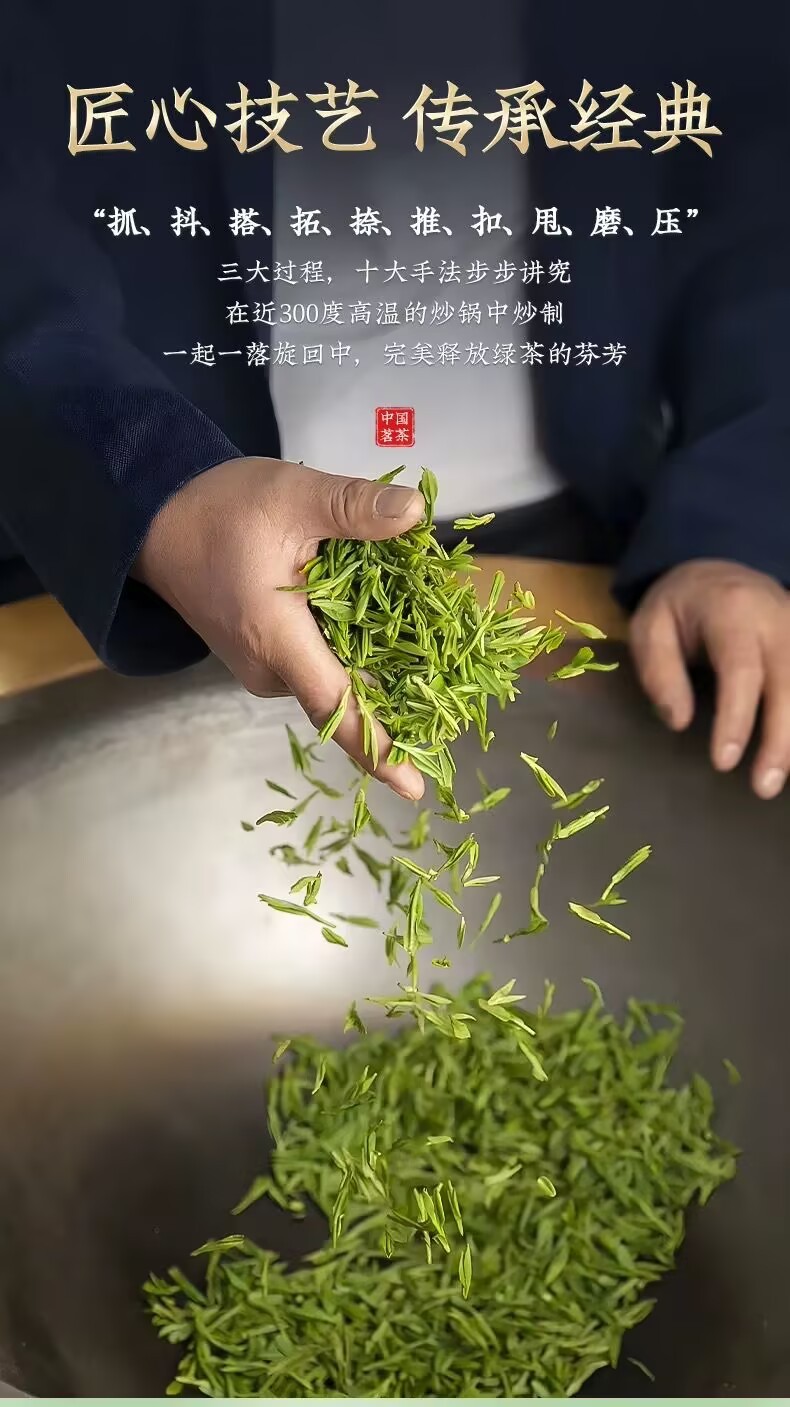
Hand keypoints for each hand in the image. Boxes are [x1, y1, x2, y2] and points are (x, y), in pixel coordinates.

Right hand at [134, 457, 425, 799]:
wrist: (153, 520)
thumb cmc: (219, 508)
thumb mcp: (292, 495)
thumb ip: (354, 507)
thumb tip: (414, 512)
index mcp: (277, 640)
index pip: (337, 707)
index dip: (378, 748)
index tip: (414, 787)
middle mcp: (269, 668)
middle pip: (345, 699)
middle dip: (399, 699)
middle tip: (454, 694)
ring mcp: (263, 667)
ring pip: (333, 681)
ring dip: (378, 670)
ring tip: (433, 654)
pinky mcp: (263, 656)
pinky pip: (316, 667)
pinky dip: (353, 656)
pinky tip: (388, 634)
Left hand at [629, 560, 789, 798]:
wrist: (717, 568)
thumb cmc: (679, 605)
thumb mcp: (650, 626)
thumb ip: (659, 671)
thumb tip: (678, 722)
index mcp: (733, 610)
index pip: (741, 670)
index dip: (736, 719)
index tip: (723, 763)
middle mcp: (778, 619)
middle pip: (788, 683)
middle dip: (779, 739)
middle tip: (763, 786)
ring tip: (779, 781)